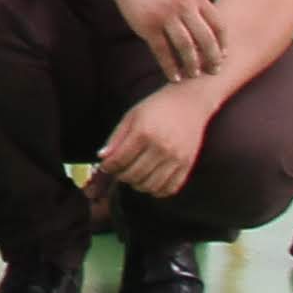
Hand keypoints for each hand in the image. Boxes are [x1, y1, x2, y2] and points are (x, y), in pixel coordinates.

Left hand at [90, 86, 206, 201]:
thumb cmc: (157, 107)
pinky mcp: (187, 164)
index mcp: (143, 132)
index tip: (105, 166)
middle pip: (133, 175)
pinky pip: (170, 188)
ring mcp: (176, 158)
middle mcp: (161, 147)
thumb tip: (102, 158)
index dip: (108, 167)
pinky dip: (157, 191)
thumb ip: (116, 137)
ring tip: (134, 176)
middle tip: (118, 171)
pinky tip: (150, 182)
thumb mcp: (132, 116)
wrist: (190, 102)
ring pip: (150, 185)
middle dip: (121, 176)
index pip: (119, 160)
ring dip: (137, 185)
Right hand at [107, 0, 225, 84]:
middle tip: (214, 71)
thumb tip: (213, 33)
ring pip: (185, 46)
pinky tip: (175, 76)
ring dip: (192, 64)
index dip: (223, 43)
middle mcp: (182, 5)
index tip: (223, 56)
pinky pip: (162, 51)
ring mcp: (165, 15)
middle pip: (205, 38)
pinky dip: (170, 66)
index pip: (218, 25)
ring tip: (194, 75)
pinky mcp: (148, 25)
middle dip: (212, 58)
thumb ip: (197, 7)